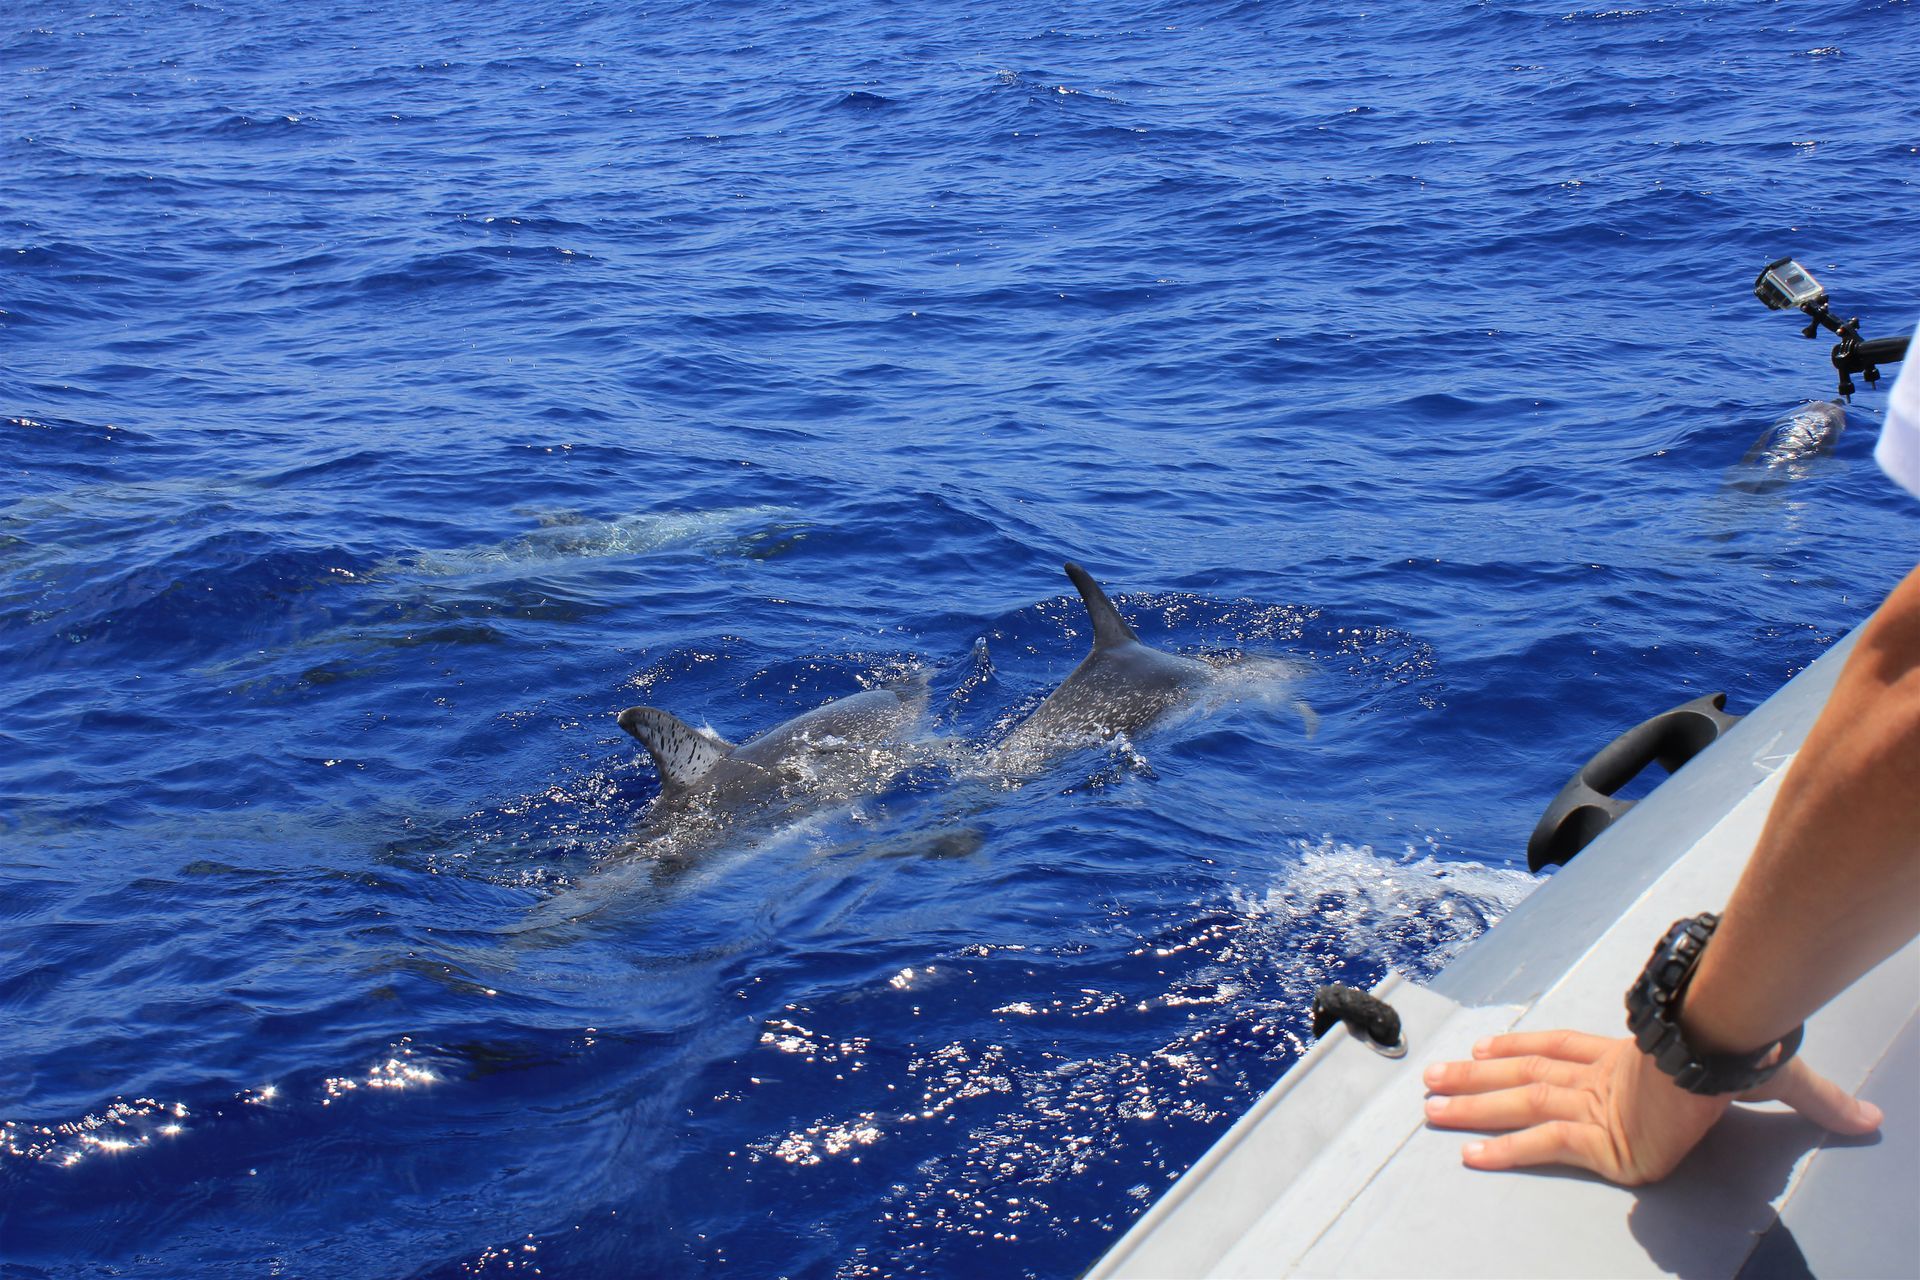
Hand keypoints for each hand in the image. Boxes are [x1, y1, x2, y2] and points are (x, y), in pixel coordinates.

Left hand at [1421, 1030, 1882, 1185]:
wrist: (1726, 1046)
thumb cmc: (1740, 1050)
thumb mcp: (1767, 1075)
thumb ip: (1806, 1099)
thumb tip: (1864, 1118)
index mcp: (1626, 1058)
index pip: (1559, 1048)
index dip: (1519, 1048)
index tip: (1485, 1047)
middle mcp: (1599, 1076)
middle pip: (1523, 1074)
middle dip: (1474, 1078)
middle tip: (1428, 1079)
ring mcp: (1595, 1103)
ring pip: (1519, 1103)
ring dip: (1471, 1104)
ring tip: (1429, 1105)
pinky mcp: (1598, 1135)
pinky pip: (1543, 1145)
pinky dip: (1507, 1150)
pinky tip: (1471, 1156)